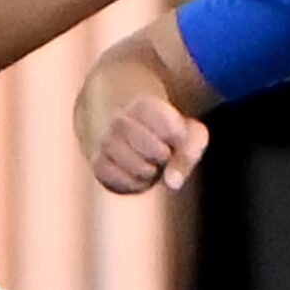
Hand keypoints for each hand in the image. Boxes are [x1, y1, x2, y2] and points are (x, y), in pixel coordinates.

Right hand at [94, 94, 209, 193]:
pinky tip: (136, 173)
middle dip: (165, 157)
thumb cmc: (169, 136)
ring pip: (140, 169)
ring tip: (149, 162)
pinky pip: (126, 184)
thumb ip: (189, 152)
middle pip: (156, 152)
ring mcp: (106, 143)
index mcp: (144, 105)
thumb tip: (172, 183)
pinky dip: (137, 184)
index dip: (177, 139)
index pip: (170, 129)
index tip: (173, 134)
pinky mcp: (99, 166)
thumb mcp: (190, 135)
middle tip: (161, 152)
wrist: (134, 137)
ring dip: (152, 172)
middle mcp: (120, 120)